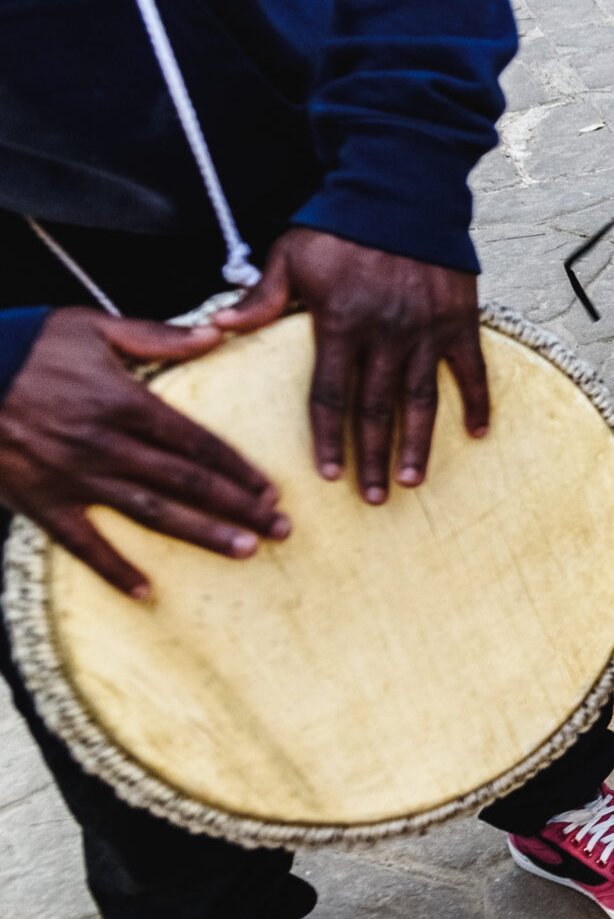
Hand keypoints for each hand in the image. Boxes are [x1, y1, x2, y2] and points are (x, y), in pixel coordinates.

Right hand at [0, 310, 287, 598]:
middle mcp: (106, 445)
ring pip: (151, 513)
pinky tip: (145, 591)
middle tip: (282, 530)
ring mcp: (73, 477)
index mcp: (125, 403)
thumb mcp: (89, 327)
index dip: (239, 469)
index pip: (197, 443)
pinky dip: (113, 569)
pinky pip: (82, 543)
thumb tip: (215, 334)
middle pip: (188, 483)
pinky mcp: (39, 501)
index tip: (272, 490)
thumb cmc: (20, 344)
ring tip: (245, 551)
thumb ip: (157, 335)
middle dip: (240, 508)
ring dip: (201, 535)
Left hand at [213, 226, 488, 502]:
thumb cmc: (341, 224)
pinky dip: (477, 402)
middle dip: (371, 457)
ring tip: (411, 480)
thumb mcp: (288, 254)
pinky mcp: (460, 321)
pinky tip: (478, 433)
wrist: (403, 190)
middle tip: (372, 497)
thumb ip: (259, 297)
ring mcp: (426, 331)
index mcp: (339, 323)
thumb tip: (216, 327)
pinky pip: (471, 370)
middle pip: (375, 410)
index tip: (329, 475)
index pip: (330, 395)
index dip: (328, 438)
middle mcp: (385, 335)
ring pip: (421, 400)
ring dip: (416, 444)